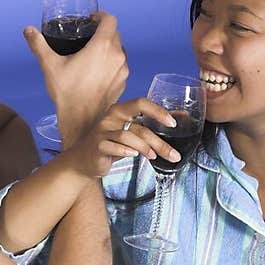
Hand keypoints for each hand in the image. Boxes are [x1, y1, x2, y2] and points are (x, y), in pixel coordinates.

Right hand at [23, 12, 127, 143]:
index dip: (101, 16)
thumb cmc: (67, 92)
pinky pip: (120, 67)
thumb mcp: (49, 65)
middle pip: (115, 34)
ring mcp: (122, 71)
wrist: (81, 121)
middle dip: (102, 32)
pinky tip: (97, 72)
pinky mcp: (122, 83)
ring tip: (92, 55)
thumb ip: (38, 44)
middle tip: (87, 37)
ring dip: (108, 48)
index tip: (91, 20)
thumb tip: (28, 30)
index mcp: (102, 46)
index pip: (109, 20)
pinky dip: (111, 64)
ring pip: (119, 51)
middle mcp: (117, 56)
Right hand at [62, 98, 181, 180]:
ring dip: (145, 148)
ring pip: (128, 136)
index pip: (141, 103)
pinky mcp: (97, 146)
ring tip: (153, 157)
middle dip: (159, 142)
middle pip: (139, 126)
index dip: (158, 111)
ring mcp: (102, 132)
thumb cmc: (110, 144)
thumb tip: (182, 116)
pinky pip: (113, 146)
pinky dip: (125, 151)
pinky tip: (134, 155)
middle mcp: (110, 118)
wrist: (83, 161)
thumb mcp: (131, 132)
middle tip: (173, 154)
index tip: (173, 123)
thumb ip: (151, 125)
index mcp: (120, 111)